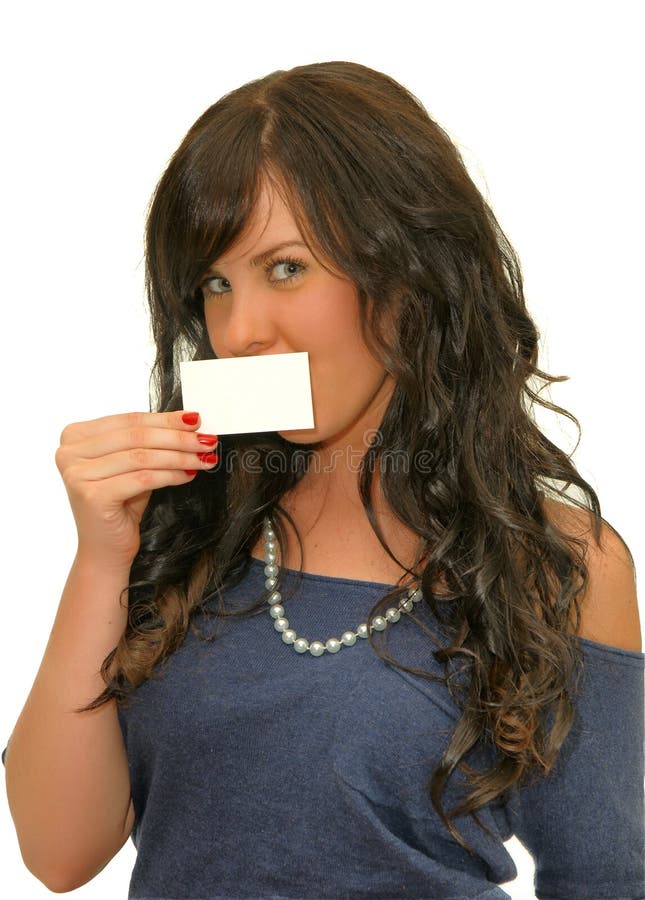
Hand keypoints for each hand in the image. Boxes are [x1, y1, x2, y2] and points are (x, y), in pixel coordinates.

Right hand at [55, 411, 218, 567]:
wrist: (105, 550)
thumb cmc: (119, 505)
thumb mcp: (133, 465)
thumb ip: (150, 440)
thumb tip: (188, 420)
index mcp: (75, 436)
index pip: (129, 420)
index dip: (166, 419)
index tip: (195, 420)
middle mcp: (68, 452)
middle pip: (137, 436)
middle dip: (177, 437)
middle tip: (206, 440)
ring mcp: (77, 474)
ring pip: (142, 456)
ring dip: (180, 456)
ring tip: (204, 458)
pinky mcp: (92, 495)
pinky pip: (143, 478)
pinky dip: (170, 475)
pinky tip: (188, 475)